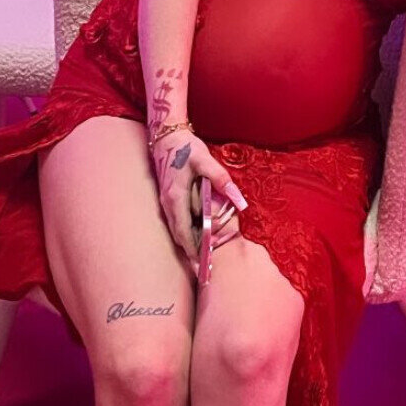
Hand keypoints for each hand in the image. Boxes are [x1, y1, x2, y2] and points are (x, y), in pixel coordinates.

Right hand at [150, 128, 246, 265]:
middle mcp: (168, 204)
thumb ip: (222, 180)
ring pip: (177, 230)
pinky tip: (198, 236)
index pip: (184, 232)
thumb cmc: (186, 147)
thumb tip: (240, 201)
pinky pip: (177, 222)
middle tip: (205, 270)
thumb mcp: (206, 160)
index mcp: (176, 198)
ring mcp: (166, 202)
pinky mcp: (169, 199)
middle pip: (179, 236)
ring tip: (203, 257)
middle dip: (192, 253)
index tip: (203, 265)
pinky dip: (187, 233)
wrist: (166, 136)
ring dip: (189, 244)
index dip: (194, 250)